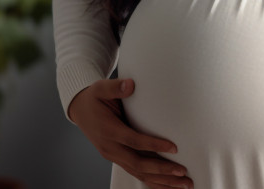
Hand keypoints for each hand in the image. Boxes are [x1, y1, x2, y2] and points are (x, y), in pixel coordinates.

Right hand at [68, 77, 191, 188]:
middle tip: (183, 171)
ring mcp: (113, 156)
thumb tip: (130, 84)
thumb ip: (115, 87)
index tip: (174, 148)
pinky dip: (152, 182)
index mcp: (108, 131)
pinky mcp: (118, 158)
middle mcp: (110, 148)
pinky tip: (168, 185)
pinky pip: (136, 173)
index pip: (134, 141)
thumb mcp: (100, 88)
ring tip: (183, 184)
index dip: (153, 145)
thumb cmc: (95, 98)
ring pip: (138, 173)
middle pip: (138, 163)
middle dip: (161, 170)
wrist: (80, 110)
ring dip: (161, 180)